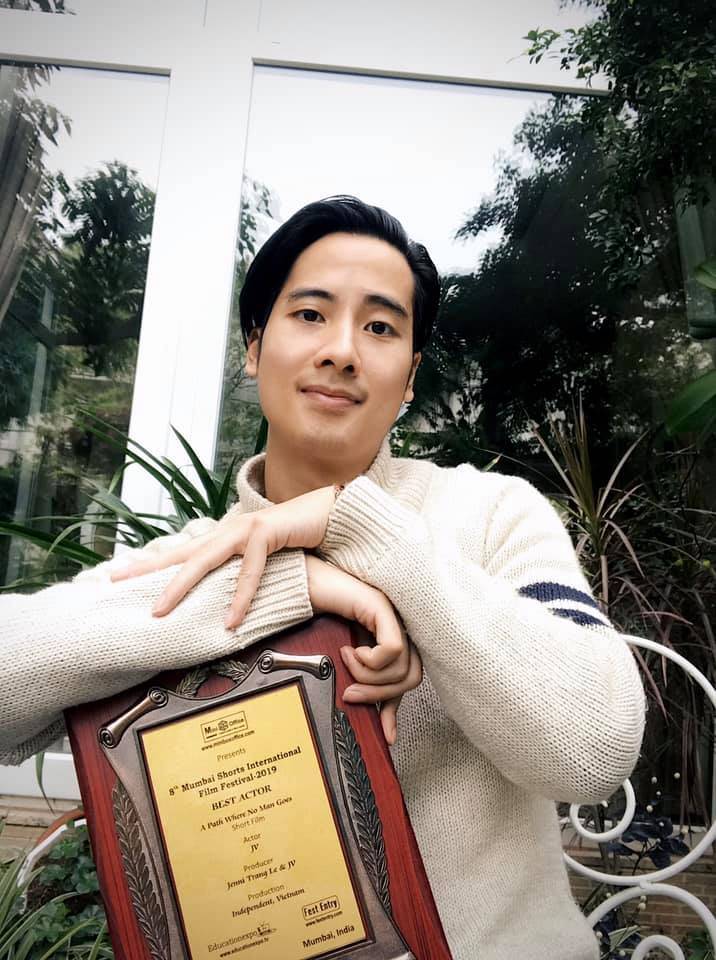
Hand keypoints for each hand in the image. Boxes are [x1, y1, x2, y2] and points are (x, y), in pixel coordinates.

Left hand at [109, 486, 335, 625]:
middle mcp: (227, 529)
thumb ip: (238, 569)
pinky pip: (249, 571)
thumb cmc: (296, 537)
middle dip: (148, 568)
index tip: (120, 573)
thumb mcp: (261, 556)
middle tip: (117, 581)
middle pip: (181, 552)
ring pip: (204, 560)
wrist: (328, 513)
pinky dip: (240, 598)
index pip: (182, 550)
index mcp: (223, 535)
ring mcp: (245, 529)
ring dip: (180, 587)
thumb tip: (221, 596)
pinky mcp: (266, 533)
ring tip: (160, 611)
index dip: (151, 562)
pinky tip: (231, 620)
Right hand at [306, 555, 422, 744]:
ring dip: (369, 677)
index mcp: (391, 639)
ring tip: (345, 662)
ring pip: (402, 667)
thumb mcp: (342, 663)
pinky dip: (370, 660)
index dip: (396, 708)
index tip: (386, 735)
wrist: (301, 588)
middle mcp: (399, 627)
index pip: (408, 680)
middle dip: (380, 695)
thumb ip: (363, 684)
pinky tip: (350, 650)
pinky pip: (392, 649)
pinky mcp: (384, 608)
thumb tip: (380, 729)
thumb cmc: (318, 620)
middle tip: (349, 693)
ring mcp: (395, 616)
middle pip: (411, 677)